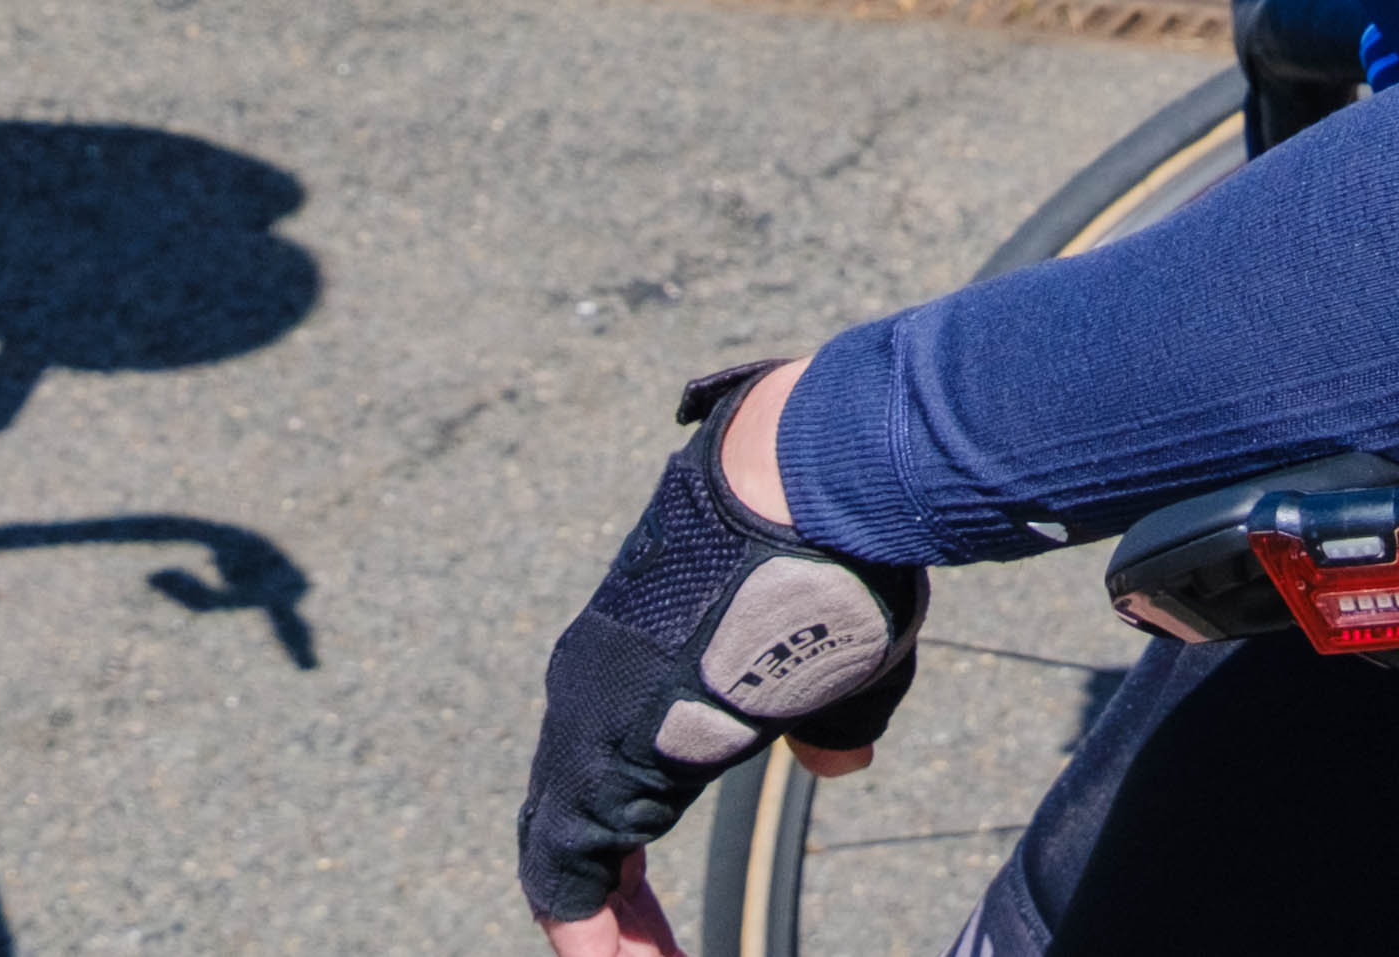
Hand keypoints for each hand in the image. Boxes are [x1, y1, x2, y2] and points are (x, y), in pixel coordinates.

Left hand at [520, 357, 921, 949]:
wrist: (809, 486)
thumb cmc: (834, 559)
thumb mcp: (835, 663)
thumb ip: (826, 719)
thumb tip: (836, 759)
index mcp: (639, 672)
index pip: (608, 797)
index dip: (625, 882)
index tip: (659, 936)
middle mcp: (593, 695)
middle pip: (574, 836)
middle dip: (612, 921)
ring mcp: (585, 720)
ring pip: (562, 860)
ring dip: (604, 938)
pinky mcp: (595, 748)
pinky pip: (564, 876)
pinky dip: (588, 937)